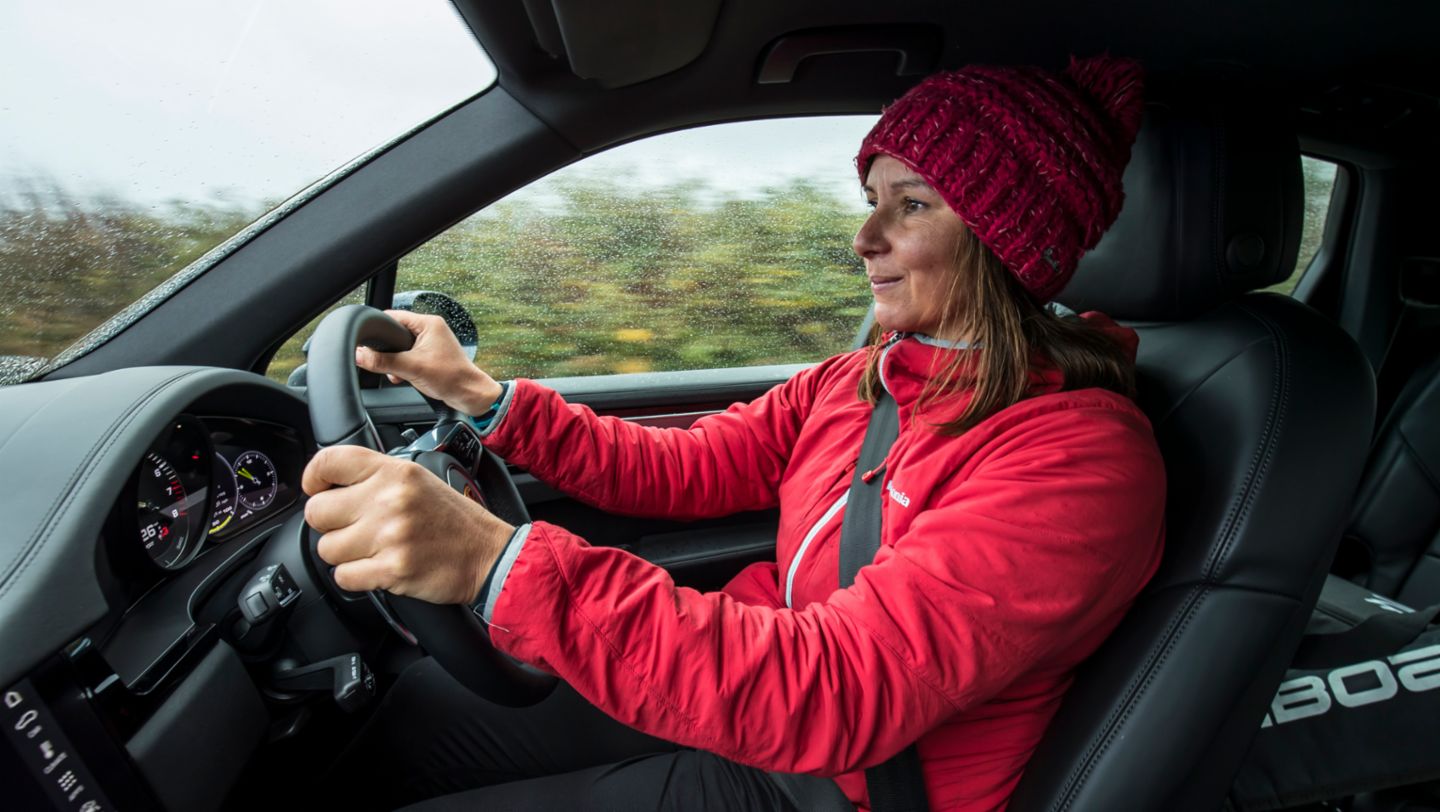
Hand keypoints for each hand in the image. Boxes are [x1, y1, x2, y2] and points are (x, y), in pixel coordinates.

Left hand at [302, 445, 515, 604]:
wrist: (488, 554)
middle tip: (353, 528)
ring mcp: (390, 536)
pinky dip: (355, 577)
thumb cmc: (453, 520)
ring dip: (343, 554)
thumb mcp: (418, 480)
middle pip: (317, 512)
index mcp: (394, 472)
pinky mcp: (392, 570)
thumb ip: (375, 477)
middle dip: (329, 524)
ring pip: (326, 549)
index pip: (329, 462)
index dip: (313, 478)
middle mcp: (390, 499)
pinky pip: (343, 577)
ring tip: (371, 550)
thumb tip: (327, 485)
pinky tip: (377, 568)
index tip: (316, 489)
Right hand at [355, 309, 503, 415]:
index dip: (379, 330)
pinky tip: (404, 377)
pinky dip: (403, 367)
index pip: (393, 317)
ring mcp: (431, 343)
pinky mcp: (430, 356)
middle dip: (388, 351)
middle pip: (395, 334)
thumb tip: (360, 355)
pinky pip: (408, 357)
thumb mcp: (411, 368)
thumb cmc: (451, 377)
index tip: (367, 342)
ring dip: (396, 362)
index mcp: (428, 323)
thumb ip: (383, 361)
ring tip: (400, 373)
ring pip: (401, 348)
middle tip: (387, 363)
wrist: (469, 395)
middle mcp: (430, 330)